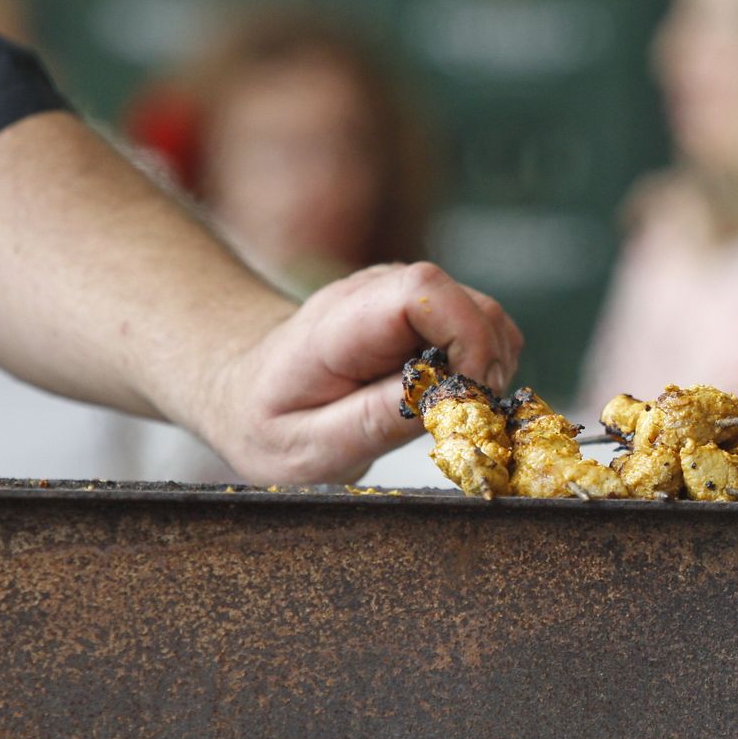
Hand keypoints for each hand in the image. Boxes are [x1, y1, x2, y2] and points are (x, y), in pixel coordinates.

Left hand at [206, 261, 522, 483]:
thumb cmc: (270, 425)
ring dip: (492, 366)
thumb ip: (371, 422)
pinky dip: (486, 363)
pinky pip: (480, 325)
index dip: (465, 337)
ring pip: (484, 312)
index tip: (465, 396)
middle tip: (467, 417)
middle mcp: (376, 294)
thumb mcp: (306, 447)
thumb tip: (441, 400)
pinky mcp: (421, 310)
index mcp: (340, 324)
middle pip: (468, 302)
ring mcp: (401, 296)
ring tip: (457, 411)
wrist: (245, 392)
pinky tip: (455, 396)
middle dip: (488, 363)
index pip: (423, 291)